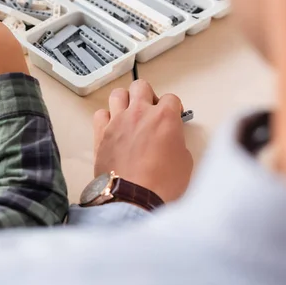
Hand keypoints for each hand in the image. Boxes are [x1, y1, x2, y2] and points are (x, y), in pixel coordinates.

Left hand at [93, 80, 192, 202]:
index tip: (173, 117)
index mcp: (164, 117)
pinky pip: (100, 114)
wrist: (133, 197)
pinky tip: (112, 128)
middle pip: (141, 87)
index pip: (171, 98)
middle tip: (150, 112)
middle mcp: (139, 113)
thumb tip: (170, 139)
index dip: (173, 108)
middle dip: (147, 96)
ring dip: (125, 102)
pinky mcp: (100, 134)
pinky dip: (106, 118)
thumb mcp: (185, 161)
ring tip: (129, 116)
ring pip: (118, 94)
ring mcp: (117, 121)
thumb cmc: (162, 183)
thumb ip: (177, 141)